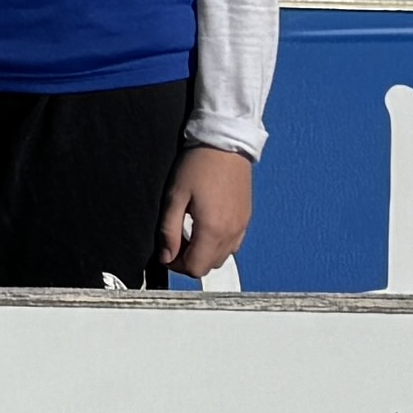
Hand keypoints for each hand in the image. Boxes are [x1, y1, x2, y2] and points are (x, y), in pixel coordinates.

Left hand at [160, 146, 253, 280]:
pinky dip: (218, 244)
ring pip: (222, 257)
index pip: (195, 268)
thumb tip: (166, 257)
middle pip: (209, 266)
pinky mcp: (246, 219)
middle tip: (175, 241)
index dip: (176, 265)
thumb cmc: (198, 165)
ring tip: (189, 232)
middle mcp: (231, 233)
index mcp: (213, 230)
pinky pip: (233, 244)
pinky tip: (205, 226)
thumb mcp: (175, 197)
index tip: (166, 251)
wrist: (225, 144)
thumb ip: (168, 231)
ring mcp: (242, 226)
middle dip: (189, 260)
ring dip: (204, 253)